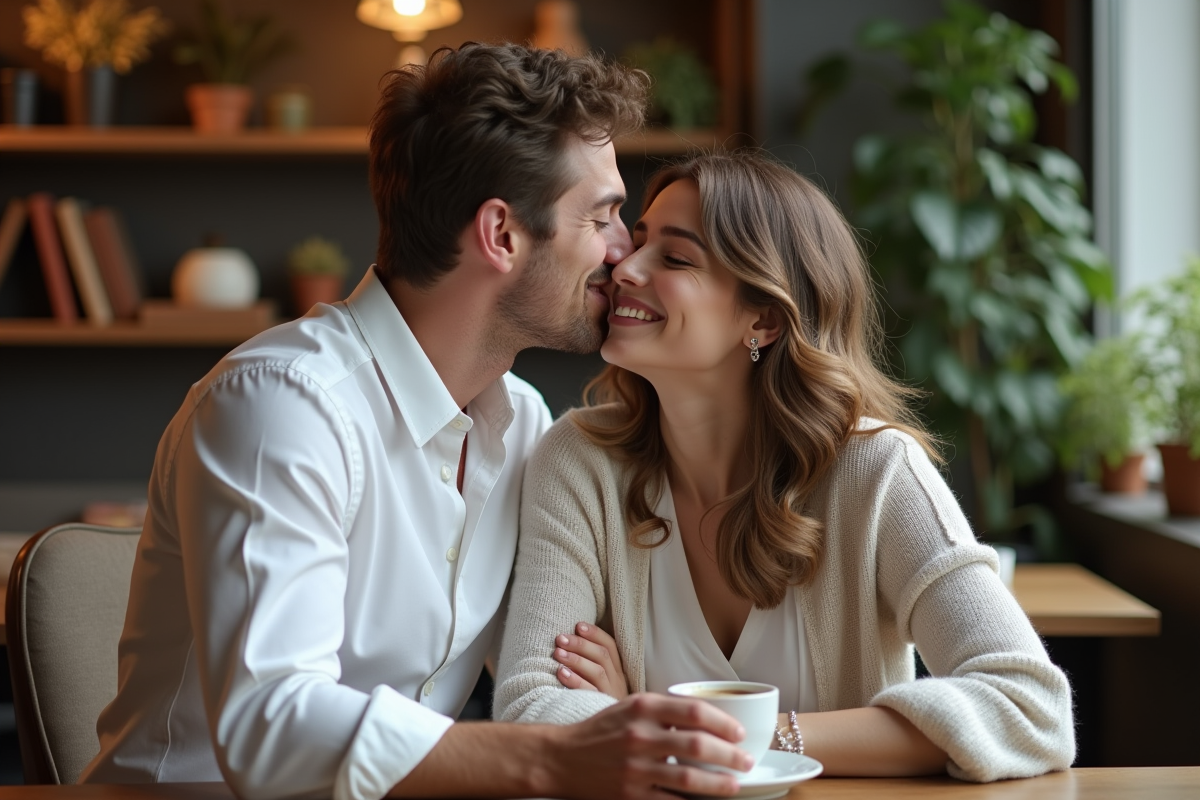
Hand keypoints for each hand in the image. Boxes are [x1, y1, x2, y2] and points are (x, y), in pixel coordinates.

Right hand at [545, 693, 752, 799]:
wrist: (561, 758)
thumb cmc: (601, 731)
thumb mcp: (629, 706)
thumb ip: (664, 709)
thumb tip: (708, 715)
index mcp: (643, 707)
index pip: (695, 711)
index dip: (724, 723)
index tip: (739, 732)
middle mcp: (640, 736)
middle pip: (698, 746)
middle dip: (730, 756)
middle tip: (746, 760)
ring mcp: (635, 768)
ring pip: (690, 779)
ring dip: (720, 784)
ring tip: (735, 784)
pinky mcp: (631, 795)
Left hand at [554, 622, 629, 699]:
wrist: (614, 737)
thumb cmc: (598, 701)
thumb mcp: (601, 683)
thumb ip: (591, 664)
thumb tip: (569, 641)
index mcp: (618, 671)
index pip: (610, 646)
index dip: (595, 634)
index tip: (578, 625)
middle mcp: (617, 680)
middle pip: (602, 656)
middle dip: (580, 644)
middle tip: (560, 638)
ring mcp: (610, 694)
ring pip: (597, 671)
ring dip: (576, 659)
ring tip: (558, 653)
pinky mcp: (602, 706)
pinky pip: (589, 691)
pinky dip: (575, 680)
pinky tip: (561, 672)